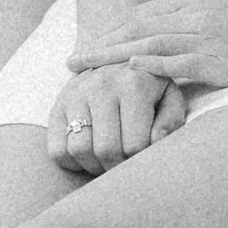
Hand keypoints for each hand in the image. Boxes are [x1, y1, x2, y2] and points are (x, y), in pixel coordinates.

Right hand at [45, 62, 187, 171]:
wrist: (115, 60)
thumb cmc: (148, 87)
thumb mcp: (169, 97)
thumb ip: (170, 120)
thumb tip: (156, 141)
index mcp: (134, 85)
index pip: (134, 144)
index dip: (140, 160)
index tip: (142, 159)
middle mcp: (101, 86)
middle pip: (105, 150)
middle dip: (116, 167)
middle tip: (124, 166)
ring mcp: (75, 94)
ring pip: (79, 150)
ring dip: (94, 166)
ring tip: (106, 161)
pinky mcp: (58, 105)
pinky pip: (57, 148)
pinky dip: (71, 161)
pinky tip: (88, 154)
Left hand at [70, 0, 227, 92]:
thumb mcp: (223, 2)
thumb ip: (193, 11)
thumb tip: (166, 25)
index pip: (142, 14)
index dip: (112, 30)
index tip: (89, 43)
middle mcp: (194, 15)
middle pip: (136, 29)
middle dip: (101, 45)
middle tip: (72, 61)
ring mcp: (205, 38)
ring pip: (149, 45)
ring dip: (112, 58)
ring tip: (86, 71)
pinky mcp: (219, 61)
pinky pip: (179, 64)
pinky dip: (151, 67)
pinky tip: (129, 72)